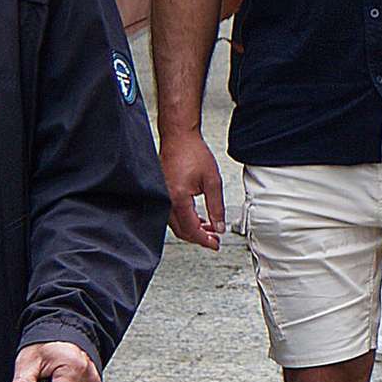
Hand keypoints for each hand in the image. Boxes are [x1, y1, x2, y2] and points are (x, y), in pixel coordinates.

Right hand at [159, 126, 227, 250]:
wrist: (178, 137)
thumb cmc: (192, 152)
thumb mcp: (212, 181)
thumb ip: (217, 207)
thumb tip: (219, 225)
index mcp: (178, 199)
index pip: (191, 230)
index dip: (205, 240)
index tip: (215, 244)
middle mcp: (166, 200)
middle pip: (181, 231)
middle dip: (199, 238)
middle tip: (213, 239)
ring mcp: (162, 197)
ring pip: (175, 224)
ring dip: (192, 229)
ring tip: (209, 228)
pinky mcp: (162, 192)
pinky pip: (171, 214)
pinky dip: (185, 220)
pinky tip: (196, 218)